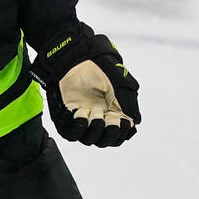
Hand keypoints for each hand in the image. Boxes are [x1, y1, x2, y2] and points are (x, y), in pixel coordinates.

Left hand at [32, 24, 139, 146]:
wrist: (77, 57)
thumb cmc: (100, 69)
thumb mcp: (121, 85)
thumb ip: (129, 105)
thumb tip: (134, 123)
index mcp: (113, 112)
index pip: (118, 135)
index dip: (120, 133)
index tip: (120, 120)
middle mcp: (97, 117)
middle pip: (103, 141)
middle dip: (107, 135)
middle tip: (107, 118)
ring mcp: (81, 116)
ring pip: (87, 139)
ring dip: (93, 132)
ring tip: (93, 115)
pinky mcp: (64, 114)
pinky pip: (68, 132)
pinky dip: (76, 129)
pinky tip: (80, 116)